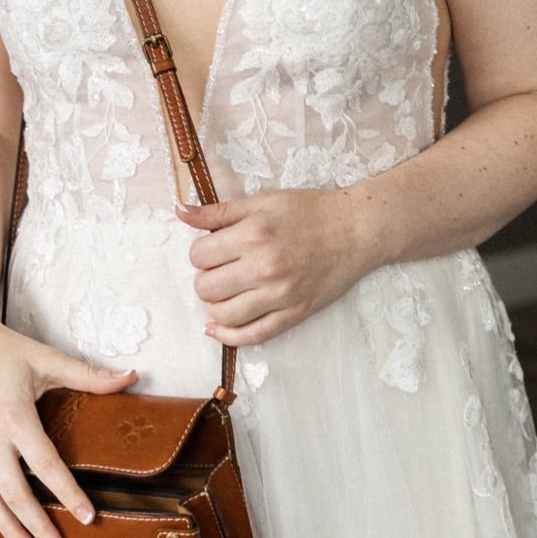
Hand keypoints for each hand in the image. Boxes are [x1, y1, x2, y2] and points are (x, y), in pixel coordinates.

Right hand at [0, 305, 134, 537]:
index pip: (46, 465)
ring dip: (8, 530)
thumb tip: (131, 376)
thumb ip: (89, 376)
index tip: (89, 517)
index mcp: (15, 417)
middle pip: (15, 493)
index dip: (68, 493)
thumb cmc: (0, 348)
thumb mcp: (46, 359)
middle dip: (38, 527)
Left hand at [178, 189, 374, 346]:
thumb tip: (180, 211)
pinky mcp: (294, 314)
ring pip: (222, 314)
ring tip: (224, 293)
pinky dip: (227, 336)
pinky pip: (251, 335)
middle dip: (205, 278)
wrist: (356, 230)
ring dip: (214, 306)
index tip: (214, 249)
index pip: (199, 255)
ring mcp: (280, 295)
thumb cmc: (311, 211)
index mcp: (254, 234)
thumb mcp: (262, 201)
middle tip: (220, 270)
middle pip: (205, 287)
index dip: (201, 252)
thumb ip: (219, 211)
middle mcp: (265, 267)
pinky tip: (216, 329)